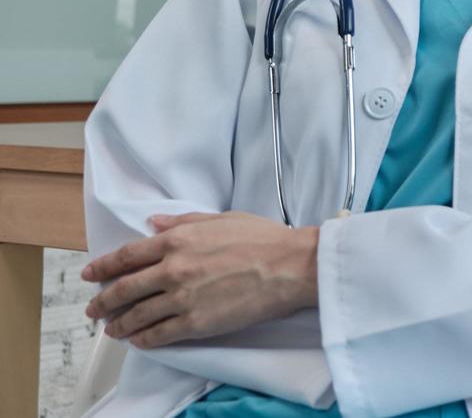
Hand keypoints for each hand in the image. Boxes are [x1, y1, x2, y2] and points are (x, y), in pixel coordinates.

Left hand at [82, 211, 317, 348]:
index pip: (127, 256)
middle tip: (94, 309)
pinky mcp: (196, 323)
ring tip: (113, 330)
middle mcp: (173, 268)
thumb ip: (183, 221)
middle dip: (103, 301)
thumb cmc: (264, 239)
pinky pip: (159, 335)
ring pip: (137, 315)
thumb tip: (155, 223)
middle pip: (124, 289)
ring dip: (119, 325)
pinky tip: (139, 341)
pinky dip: (143, 340)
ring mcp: (182, 298)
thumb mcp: (221, 219)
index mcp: (177, 240)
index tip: (92, 275)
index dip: (104, 267)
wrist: (290, 265)